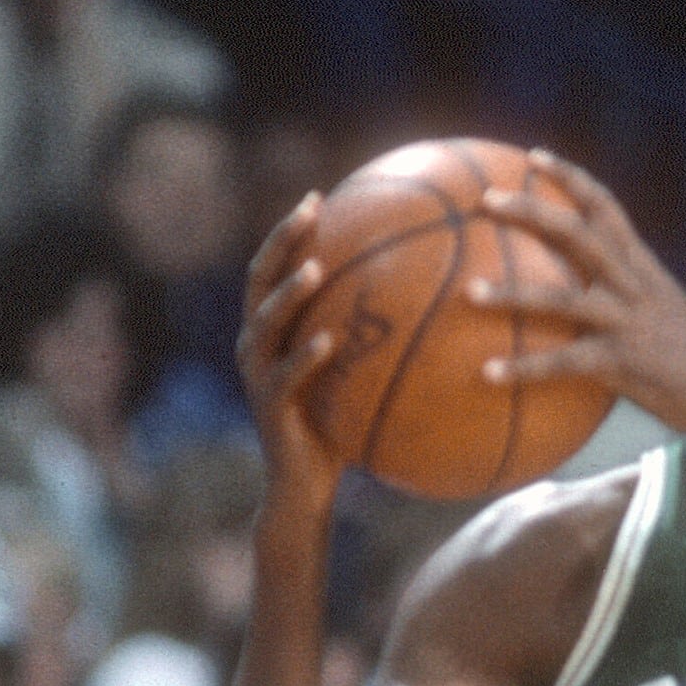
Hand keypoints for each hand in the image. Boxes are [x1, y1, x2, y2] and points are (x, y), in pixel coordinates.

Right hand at [236, 192, 343, 518]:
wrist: (304, 487)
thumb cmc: (338, 429)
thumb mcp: (355, 378)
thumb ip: (371, 342)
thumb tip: (429, 307)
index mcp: (271, 331)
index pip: (273, 269)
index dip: (289, 232)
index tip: (318, 197)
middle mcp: (255, 344)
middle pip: (261, 279)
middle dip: (283, 241)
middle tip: (310, 209)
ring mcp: (257, 375)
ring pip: (266, 322)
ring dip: (290, 293)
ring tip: (315, 268)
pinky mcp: (270, 408)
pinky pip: (286, 376)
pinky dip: (306, 356)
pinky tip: (330, 340)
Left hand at [467, 149, 685, 432]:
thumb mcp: (661, 307)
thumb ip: (623, 291)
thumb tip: (577, 291)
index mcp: (641, 266)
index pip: (606, 207)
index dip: (570, 178)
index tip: (534, 157)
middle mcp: (632, 285)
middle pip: (578, 234)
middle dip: (532, 211)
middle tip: (486, 199)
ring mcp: (625, 322)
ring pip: (562, 298)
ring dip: (512, 294)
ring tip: (469, 292)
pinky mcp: (620, 364)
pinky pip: (563, 363)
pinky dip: (523, 368)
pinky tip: (487, 374)